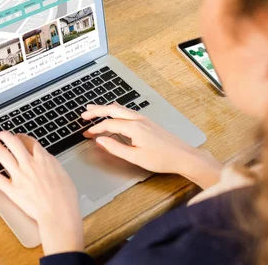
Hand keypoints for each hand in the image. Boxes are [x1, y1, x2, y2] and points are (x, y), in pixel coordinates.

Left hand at [0, 132, 84, 255]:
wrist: (58, 211)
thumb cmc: (65, 197)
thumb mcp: (63, 173)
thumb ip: (52, 166)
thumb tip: (48, 164)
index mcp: (44, 159)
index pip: (30, 142)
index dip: (23, 137)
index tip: (20, 137)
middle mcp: (29, 163)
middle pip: (15, 144)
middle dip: (7, 137)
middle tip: (2, 134)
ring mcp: (19, 175)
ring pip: (4, 155)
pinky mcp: (11, 189)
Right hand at [82, 104, 221, 188]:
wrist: (183, 156)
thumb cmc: (162, 159)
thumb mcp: (135, 157)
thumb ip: (115, 148)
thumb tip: (101, 141)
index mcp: (134, 127)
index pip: (109, 124)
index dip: (96, 129)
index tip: (87, 134)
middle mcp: (138, 119)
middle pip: (113, 109)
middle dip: (97, 110)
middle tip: (84, 114)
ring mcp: (144, 119)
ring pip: (120, 108)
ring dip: (106, 108)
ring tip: (94, 110)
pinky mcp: (148, 122)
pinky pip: (127, 111)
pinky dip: (116, 110)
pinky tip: (114, 113)